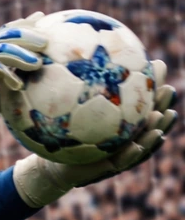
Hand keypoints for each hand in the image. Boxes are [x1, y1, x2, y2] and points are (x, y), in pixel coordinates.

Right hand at [0, 12, 48, 127]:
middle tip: (48, 40)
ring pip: (3, 49)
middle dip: (30, 34)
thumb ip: (0, 94)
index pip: (7, 31)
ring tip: (38, 63)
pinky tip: (18, 86)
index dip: (25, 23)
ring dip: (22, 55)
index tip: (43, 17)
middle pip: (9, 34)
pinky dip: (7, 77)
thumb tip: (16, 106)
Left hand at [13, 60, 177, 206]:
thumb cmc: (60, 131)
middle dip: (162, 111)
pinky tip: (136, 144)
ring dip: (154, 132)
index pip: (143, 106)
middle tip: (169, 96)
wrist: (50, 160)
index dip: (156, 94)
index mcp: (122, 123)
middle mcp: (124, 137)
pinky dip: (131, 153)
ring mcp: (118, 154)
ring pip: (143, 143)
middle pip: (149, 124)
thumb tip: (81, 52)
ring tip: (161, 120)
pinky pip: (121, 161)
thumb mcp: (66, 106)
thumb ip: (78, 85)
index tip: (163, 76)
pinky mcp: (106, 168)